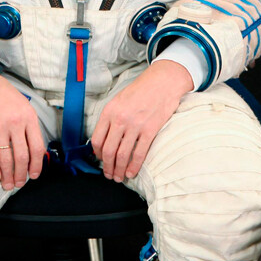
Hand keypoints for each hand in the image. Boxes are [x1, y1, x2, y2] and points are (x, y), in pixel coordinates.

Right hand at [0, 73, 43, 190]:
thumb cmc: (4, 95)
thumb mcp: (23, 105)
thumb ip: (29, 125)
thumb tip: (33, 149)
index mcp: (28, 117)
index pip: (37, 147)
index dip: (37, 165)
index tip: (33, 175)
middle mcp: (16, 123)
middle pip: (22, 156)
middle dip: (21, 174)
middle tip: (19, 183)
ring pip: (6, 158)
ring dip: (8, 175)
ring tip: (7, 184)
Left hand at [90, 60, 192, 181]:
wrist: (163, 82)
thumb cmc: (141, 91)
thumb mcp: (119, 100)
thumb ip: (111, 117)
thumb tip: (105, 138)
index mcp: (109, 111)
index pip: (97, 139)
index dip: (97, 154)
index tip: (100, 160)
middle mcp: (120, 119)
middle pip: (108, 151)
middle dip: (107, 167)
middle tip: (109, 175)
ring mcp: (135, 125)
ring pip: (122, 155)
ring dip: (119, 170)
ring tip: (119, 177)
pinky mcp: (150, 130)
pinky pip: (139, 153)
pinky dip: (134, 166)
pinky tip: (132, 173)